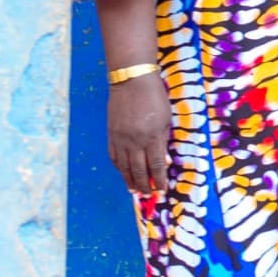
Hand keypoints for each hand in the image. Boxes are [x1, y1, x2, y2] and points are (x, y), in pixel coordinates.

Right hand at [108, 71, 172, 195]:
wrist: (131, 81)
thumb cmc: (155, 97)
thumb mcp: (166, 119)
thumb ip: (164, 140)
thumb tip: (163, 162)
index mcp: (151, 137)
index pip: (156, 165)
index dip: (158, 180)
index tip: (162, 190)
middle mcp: (134, 141)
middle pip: (138, 169)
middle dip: (144, 184)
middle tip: (147, 195)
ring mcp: (120, 138)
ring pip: (123, 166)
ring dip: (129, 180)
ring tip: (134, 190)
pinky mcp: (110, 134)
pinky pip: (113, 156)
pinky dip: (118, 167)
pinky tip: (122, 172)